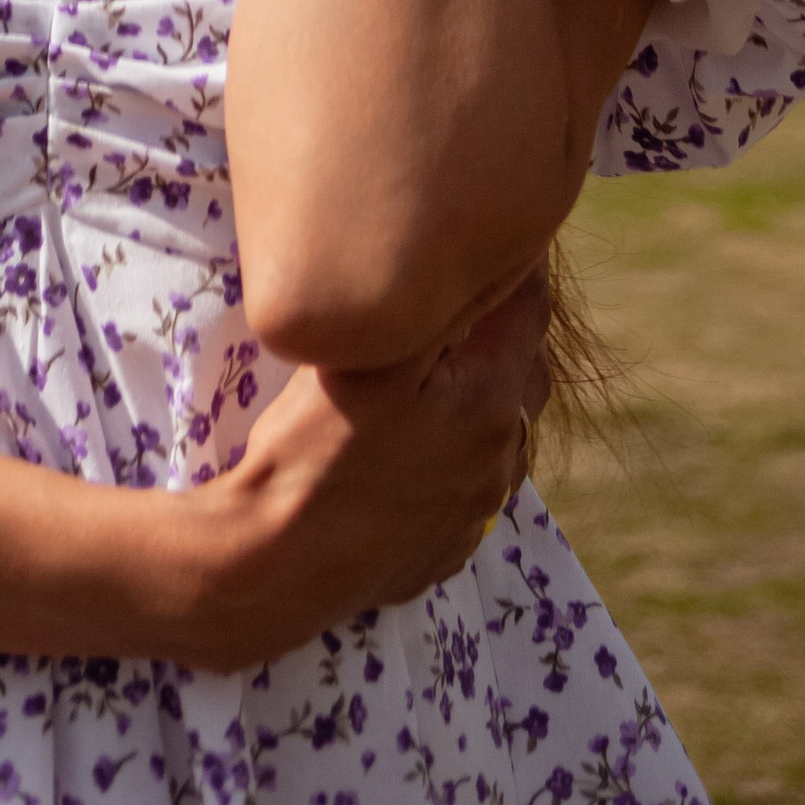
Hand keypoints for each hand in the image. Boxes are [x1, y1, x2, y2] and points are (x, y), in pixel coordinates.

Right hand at [171, 268, 548, 671]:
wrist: (274, 564)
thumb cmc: (313, 450)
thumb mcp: (370, 359)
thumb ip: (434, 306)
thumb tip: (483, 264)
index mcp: (492, 405)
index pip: (530, 312)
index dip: (514, 267)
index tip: (488, 240)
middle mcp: (499, 462)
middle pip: (525, 371)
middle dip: (503, 331)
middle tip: (458, 299)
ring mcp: (474, 514)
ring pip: (502, 433)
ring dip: (484, 396)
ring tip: (436, 370)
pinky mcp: (444, 549)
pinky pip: (470, 484)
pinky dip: (457, 453)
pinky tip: (413, 442)